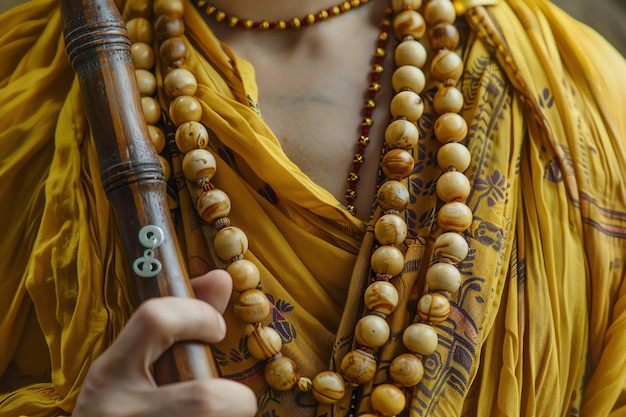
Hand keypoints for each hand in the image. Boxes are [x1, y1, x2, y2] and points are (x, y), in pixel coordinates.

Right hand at [72, 269, 256, 416]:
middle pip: (205, 399)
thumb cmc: (119, 412)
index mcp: (110, 374)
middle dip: (235, 400)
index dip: (198, 315)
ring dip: (232, 416)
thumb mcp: (132, 369)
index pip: (155, 318)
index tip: (215, 329)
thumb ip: (180, 322)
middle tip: (233, 401)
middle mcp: (117, 409)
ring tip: (217, 416)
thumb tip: (221, 278)